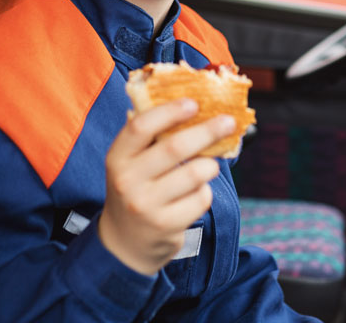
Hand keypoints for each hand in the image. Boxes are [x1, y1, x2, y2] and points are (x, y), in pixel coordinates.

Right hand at [98, 100, 233, 274]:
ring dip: (209, 166)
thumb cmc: (134, 188)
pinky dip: (205, 191)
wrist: (124, 241)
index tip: (193, 103)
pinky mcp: (166, 226)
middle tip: (227, 122)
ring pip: (194, 174)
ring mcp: (146, 205)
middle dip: (207, 131)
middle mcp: (128, 181)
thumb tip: (187, 104)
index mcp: (117, 157)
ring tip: (209, 165)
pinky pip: (200, 199)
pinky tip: (196, 192)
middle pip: (174, 147)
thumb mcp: (128, 162)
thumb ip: (148, 136)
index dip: (169, 112)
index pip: (141, 127)